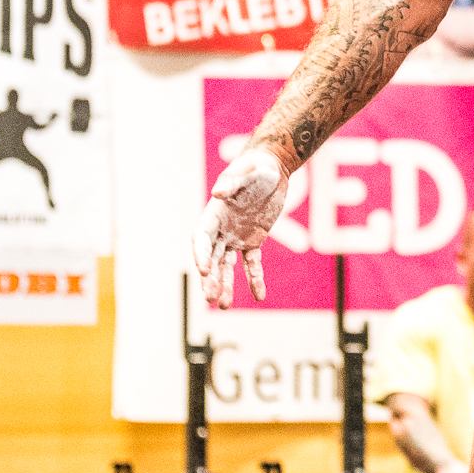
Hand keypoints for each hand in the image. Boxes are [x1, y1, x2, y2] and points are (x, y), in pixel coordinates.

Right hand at [193, 146, 289, 308]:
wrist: (273, 169)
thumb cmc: (257, 166)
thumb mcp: (248, 170)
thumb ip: (233, 181)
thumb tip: (218, 191)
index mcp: (213, 213)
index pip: (201, 239)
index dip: (200, 255)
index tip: (203, 270)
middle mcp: (220, 229)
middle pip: (210, 258)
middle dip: (210, 278)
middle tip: (211, 298)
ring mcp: (235, 237)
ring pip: (226, 266)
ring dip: (225, 285)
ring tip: (224, 305)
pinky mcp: (253, 241)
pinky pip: (252, 264)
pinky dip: (254, 279)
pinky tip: (259, 296)